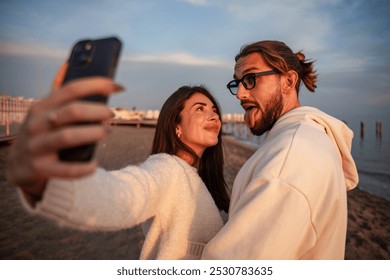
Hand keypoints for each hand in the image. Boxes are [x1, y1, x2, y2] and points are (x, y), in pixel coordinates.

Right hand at [5, 63, 123, 200]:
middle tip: (112, 114)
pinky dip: (84, 167)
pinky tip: (94, 165)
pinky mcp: (39, 168)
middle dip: (97, 111)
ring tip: (108, 132)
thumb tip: (69, 64)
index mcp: (41, 106)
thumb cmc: (41, 134)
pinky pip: (66, 169)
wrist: (17, 167)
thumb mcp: (45, 113)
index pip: (71, 89)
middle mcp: (37, 124)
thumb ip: (60, 95)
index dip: (97, 85)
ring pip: (68, 136)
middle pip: (72, 111)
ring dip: (93, 134)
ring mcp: (36, 146)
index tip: (118, 86)